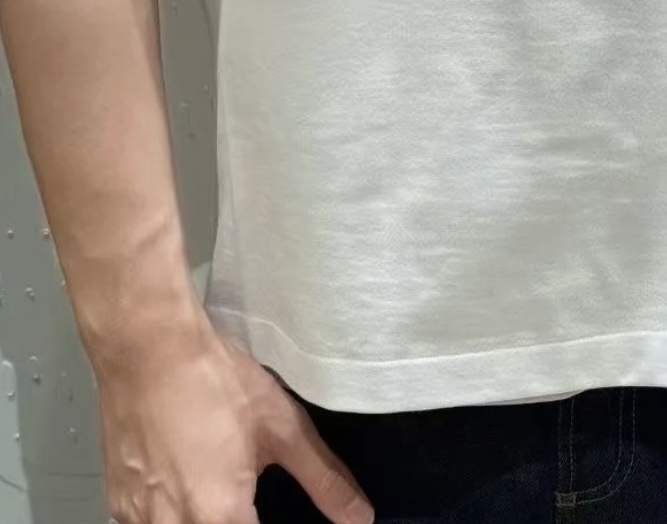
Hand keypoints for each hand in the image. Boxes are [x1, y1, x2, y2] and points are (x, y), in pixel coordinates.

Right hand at [96, 319, 375, 523]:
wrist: (147, 347)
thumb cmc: (216, 382)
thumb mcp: (282, 427)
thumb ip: (324, 480)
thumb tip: (362, 519)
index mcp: (219, 516)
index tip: (267, 512)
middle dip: (235, 521)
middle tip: (248, 501)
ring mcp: (136, 518)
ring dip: (203, 518)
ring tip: (220, 490)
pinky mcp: (117, 503)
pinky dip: (172, 517)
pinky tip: (187, 487)